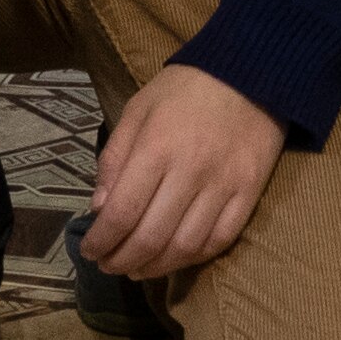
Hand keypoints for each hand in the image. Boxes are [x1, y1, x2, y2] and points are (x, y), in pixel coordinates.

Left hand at [85, 64, 285, 279]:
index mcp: (156, 147)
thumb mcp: (137, 110)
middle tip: (110, 265)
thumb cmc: (184, 89)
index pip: (122, 213)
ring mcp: (224, 184)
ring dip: (156, 267)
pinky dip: (194, 257)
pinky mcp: (250, 191)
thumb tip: (100, 209)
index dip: (101, 241)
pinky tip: (177, 257)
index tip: (90, 251)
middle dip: (122, 260)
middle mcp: (190, 171)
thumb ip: (114, 158)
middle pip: (151, 237)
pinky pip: (221, 239)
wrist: (250, 71)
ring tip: (138, 268)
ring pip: (185, 246)